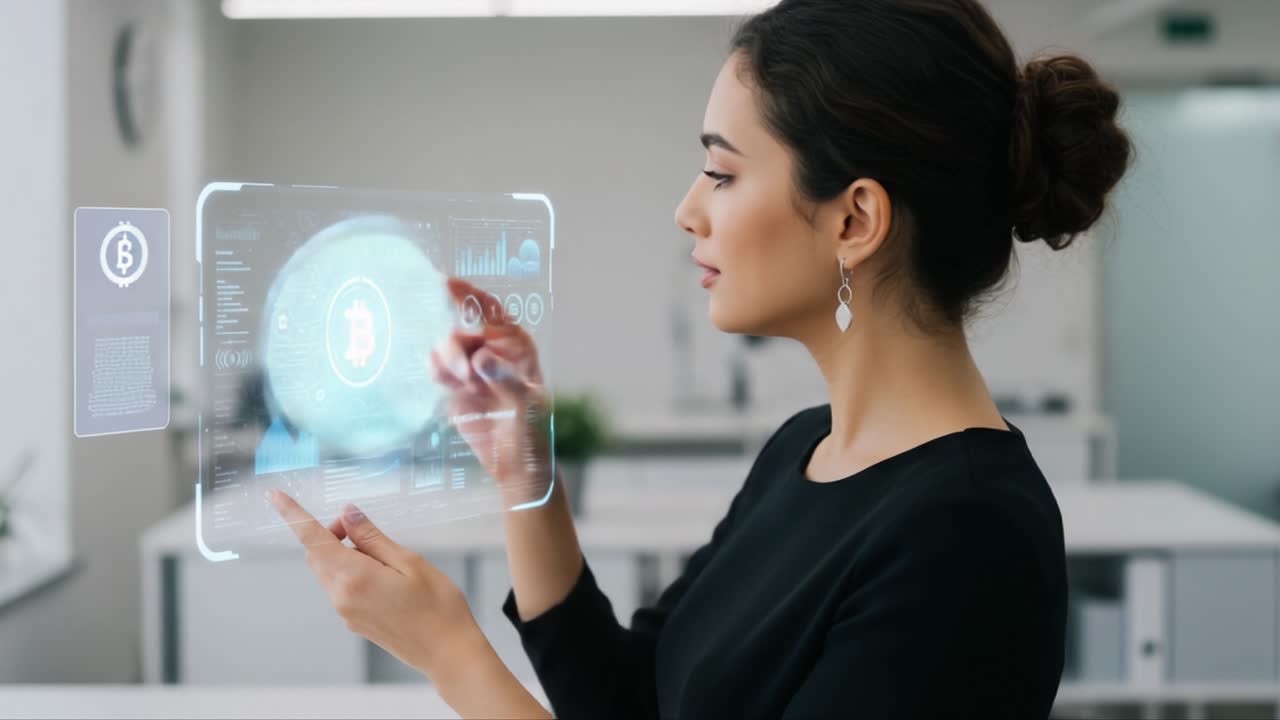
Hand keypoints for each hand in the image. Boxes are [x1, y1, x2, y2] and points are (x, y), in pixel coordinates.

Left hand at [266, 489, 479, 678]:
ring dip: (342, 552)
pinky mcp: (354, 621)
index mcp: (354, 577)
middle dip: (331, 533)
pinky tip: (383, 573)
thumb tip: (347, 514)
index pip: (312, 539)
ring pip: (328, 571)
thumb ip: (373, 537)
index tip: (274, 495)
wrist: (447, 653)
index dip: (292, 514)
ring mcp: (346, 613)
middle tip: (361, 525)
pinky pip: (341, 587)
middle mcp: (341, 597)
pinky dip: (351, 570)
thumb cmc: (437, 607)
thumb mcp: (410, 561)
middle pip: (317, 554)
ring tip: (382, 553)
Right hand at [431, 277, 552, 504]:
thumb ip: (505, 381)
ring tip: (462, 384)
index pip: (491, 313)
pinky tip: (447, 385)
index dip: (470, 296)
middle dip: (456, 344)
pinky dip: (437, 372)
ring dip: (446, 361)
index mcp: (517, 346)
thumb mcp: (526, 408)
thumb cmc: (532, 434)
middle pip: (462, 329)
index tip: (446, 284)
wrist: (517, 466)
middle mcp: (492, 351)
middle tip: (463, 373)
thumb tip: (482, 358)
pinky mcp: (456, 387)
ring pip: (447, 348)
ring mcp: (472, 368)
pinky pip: (437, 368)